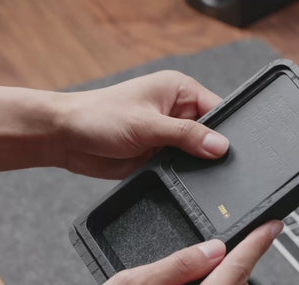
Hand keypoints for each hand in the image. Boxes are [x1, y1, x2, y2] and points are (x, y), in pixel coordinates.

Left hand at [54, 70, 227, 177]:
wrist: (67, 138)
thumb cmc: (100, 117)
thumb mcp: (148, 124)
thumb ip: (186, 135)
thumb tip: (220, 145)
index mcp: (178, 91)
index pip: (215, 108)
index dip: (225, 130)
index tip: (231, 151)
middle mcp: (175, 112)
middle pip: (208, 133)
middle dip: (211, 149)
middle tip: (217, 166)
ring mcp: (167, 135)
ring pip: (195, 152)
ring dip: (195, 163)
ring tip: (195, 172)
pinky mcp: (158, 154)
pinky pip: (179, 166)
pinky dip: (182, 173)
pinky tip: (184, 179)